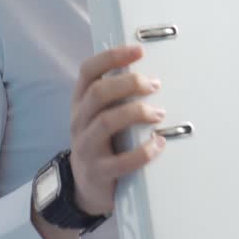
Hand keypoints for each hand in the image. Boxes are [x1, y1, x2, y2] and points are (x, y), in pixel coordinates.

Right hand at [69, 45, 166, 215]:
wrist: (86, 188)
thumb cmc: (103, 143)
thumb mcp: (102, 115)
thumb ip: (118, 95)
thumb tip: (151, 70)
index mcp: (81, 102)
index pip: (88, 71)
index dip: (112, 57)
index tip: (139, 50)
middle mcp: (79, 121)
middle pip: (98, 93)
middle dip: (129, 84)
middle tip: (155, 84)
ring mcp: (86, 148)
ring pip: (106, 122)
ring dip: (136, 113)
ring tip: (158, 114)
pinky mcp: (98, 173)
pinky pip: (120, 162)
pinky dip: (143, 151)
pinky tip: (158, 143)